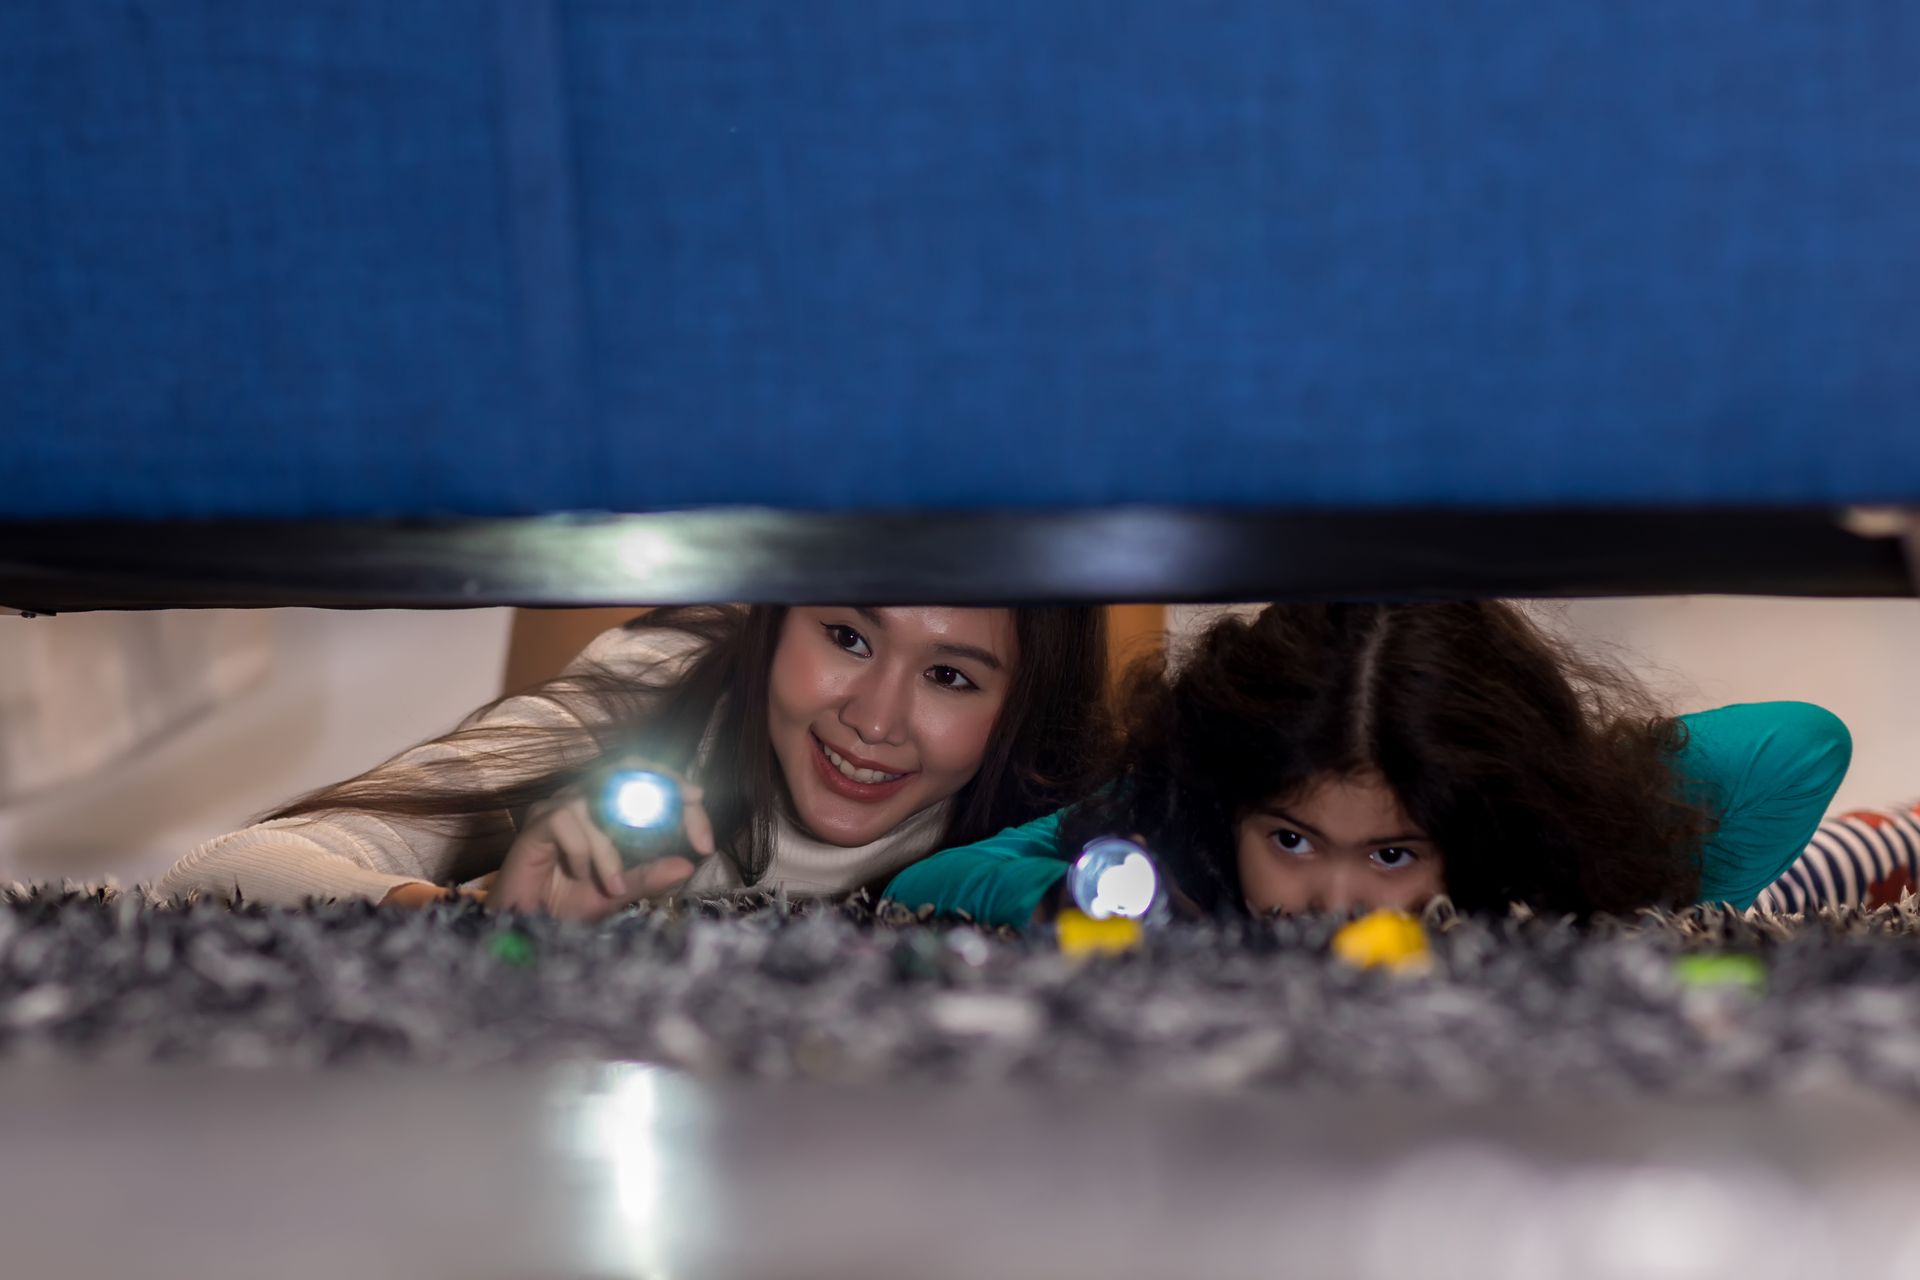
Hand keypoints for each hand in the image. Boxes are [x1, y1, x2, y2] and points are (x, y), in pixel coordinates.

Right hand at [488, 766, 716, 919]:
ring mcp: (558, 807)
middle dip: (663, 784)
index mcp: (605, 809)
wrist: (524, 923)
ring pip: (598, 802)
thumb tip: (687, 864)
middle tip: (691, 805)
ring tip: (612, 884)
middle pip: (626, 769)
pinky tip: (578, 875)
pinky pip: (567, 821)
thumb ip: (648, 876)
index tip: (699, 805)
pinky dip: (581, 852)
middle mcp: (584, 799)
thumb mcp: (617, 892)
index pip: (644, 780)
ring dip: (610, 849)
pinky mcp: (536, 823)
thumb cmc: (567, 903)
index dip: (674, 785)